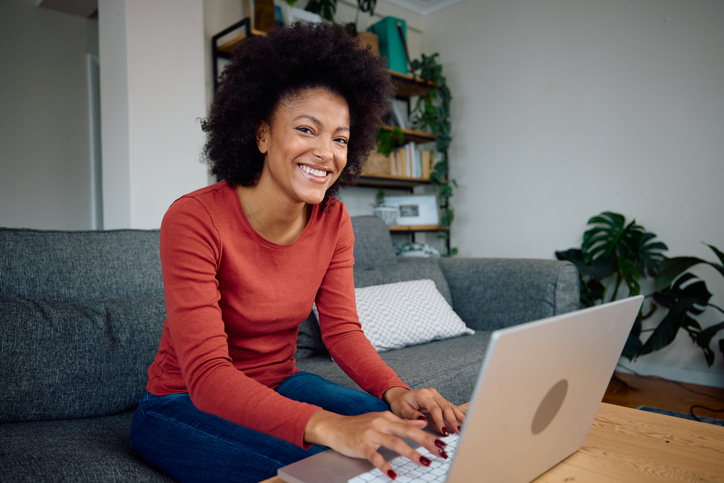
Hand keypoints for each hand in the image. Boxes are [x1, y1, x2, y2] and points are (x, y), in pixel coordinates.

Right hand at [304, 410, 449, 479]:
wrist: (334, 427)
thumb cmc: (358, 426)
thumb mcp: (381, 420)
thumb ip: (400, 422)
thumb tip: (421, 423)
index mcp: (388, 418)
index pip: (413, 426)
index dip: (429, 434)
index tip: (443, 443)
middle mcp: (382, 423)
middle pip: (408, 432)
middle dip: (427, 442)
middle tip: (441, 451)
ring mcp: (372, 434)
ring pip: (395, 443)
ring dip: (411, 453)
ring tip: (424, 462)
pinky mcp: (362, 445)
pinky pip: (375, 457)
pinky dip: (385, 466)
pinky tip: (393, 475)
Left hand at [383, 387, 465, 436]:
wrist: (400, 395)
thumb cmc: (400, 403)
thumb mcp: (401, 409)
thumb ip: (411, 415)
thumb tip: (423, 421)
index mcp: (423, 395)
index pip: (435, 408)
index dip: (440, 421)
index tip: (444, 432)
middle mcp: (432, 394)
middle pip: (445, 407)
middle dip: (453, 420)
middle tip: (459, 432)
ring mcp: (438, 396)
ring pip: (451, 407)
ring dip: (459, 417)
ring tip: (467, 426)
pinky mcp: (441, 400)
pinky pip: (451, 407)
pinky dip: (460, 413)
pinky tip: (468, 417)